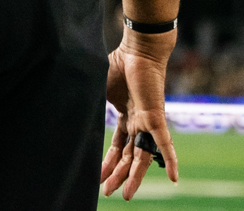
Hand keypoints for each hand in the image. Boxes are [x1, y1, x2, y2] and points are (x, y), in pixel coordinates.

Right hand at [100, 32, 179, 199]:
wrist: (137, 48)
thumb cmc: (119, 63)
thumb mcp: (98, 88)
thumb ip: (90, 103)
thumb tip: (69, 109)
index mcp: (126, 115)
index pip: (118, 145)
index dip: (108, 161)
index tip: (98, 176)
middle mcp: (138, 122)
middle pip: (129, 156)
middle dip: (117, 174)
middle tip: (108, 192)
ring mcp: (148, 121)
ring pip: (143, 156)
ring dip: (134, 176)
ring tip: (125, 194)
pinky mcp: (156, 117)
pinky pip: (164, 143)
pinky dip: (170, 160)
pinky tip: (174, 178)